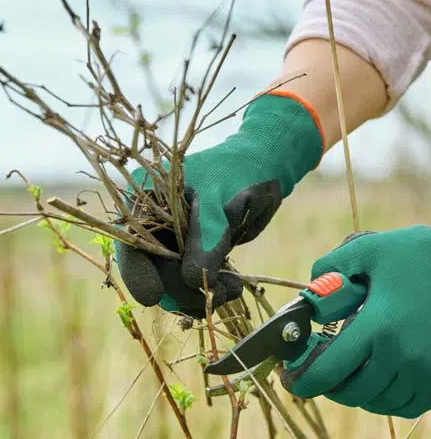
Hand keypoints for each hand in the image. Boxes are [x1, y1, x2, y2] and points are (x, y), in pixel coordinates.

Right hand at [115, 91, 323, 317]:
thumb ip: (205, 240)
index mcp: (145, 198)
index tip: (153, 295)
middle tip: (215, 295)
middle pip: (152, 268)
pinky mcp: (194, 252)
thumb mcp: (219, 204)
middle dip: (180, 288)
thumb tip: (192, 281)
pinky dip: (210, 289)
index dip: (137, 271)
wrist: (266, 168)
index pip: (130, 241)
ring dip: (199, 294)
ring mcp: (173, 239)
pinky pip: (194, 280)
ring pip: (174, 281)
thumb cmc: (238, 173)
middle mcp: (153, 222)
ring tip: (232, 290)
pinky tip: (232, 288)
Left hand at [280, 201, 430, 417]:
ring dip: (358, 392)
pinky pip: (405, 406)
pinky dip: (386, 399)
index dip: (303, 380)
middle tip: (322, 369)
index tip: (292, 378)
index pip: (328, 372)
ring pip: (377, 402)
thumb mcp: (372, 249)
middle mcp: (401, 358)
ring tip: (352, 371)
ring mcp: (425, 373)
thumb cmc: (423, 256)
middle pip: (351, 392)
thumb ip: (332, 269)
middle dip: (329, 384)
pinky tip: (381, 379)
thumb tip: (310, 299)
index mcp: (379, 326)